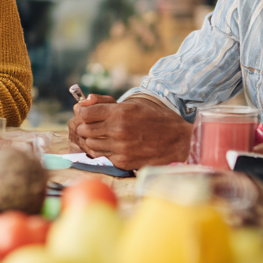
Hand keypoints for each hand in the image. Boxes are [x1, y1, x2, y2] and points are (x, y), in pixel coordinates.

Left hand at [68, 95, 191, 169]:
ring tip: (105, 137)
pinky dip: (105, 152)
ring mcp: (120, 147)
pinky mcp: (123, 161)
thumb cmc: (156, 119)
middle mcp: (118, 130)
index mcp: (120, 112)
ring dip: (94, 140)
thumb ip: (106, 102)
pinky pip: (103, 156)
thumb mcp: (134, 104)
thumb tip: (85, 101)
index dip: (83, 114)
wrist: (179, 141)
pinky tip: (114, 147)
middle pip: (84, 130)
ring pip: (90, 144)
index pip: (85, 113)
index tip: (88, 115)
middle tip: (94, 127)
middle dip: (85, 127)